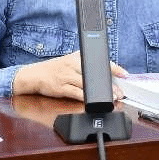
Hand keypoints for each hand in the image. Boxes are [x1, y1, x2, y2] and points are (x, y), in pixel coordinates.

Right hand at [12, 51, 127, 100]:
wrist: (34, 75)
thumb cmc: (54, 69)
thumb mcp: (70, 60)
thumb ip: (85, 64)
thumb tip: (105, 71)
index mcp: (77, 57)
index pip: (99, 61)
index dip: (114, 68)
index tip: (124, 74)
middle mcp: (72, 65)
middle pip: (96, 75)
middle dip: (110, 85)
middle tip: (120, 92)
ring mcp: (66, 76)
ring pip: (88, 85)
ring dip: (101, 94)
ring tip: (111, 99)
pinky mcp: (61, 87)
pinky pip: (76, 93)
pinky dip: (86, 98)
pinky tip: (94, 102)